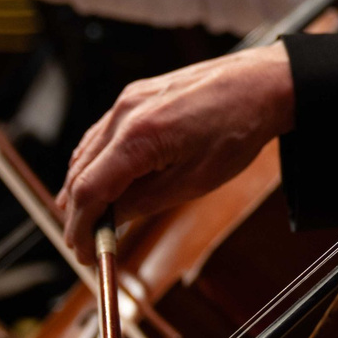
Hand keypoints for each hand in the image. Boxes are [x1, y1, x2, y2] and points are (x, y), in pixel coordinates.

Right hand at [55, 44, 293, 256]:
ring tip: (86, 221)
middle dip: (76, 212)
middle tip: (82, 245)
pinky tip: (100, 181)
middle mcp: (124, 113)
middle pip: (80, 172)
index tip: (81, 252)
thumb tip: (109, 221)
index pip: (89, 190)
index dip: (79, 226)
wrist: (260, 84)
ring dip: (81, 188)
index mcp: (138, 136)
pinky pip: (102, 135)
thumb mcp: (194, 181)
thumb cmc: (237, 129)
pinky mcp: (135, 95)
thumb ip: (144, 203)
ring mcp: (127, 100)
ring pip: (86, 152)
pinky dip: (95, 163)